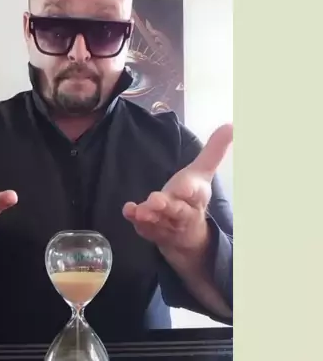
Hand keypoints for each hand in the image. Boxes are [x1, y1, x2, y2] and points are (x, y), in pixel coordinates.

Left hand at [122, 124, 232, 257]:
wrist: (188, 236)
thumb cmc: (192, 197)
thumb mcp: (203, 172)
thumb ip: (214, 149)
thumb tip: (231, 124)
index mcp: (196, 196)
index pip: (194, 192)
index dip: (188, 190)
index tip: (183, 188)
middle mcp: (183, 212)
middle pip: (177, 210)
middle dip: (167, 206)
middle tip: (155, 200)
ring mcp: (167, 224)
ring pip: (160, 221)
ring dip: (150, 215)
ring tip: (141, 211)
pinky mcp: (152, 231)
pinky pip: (144, 228)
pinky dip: (136, 221)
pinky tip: (128, 211)